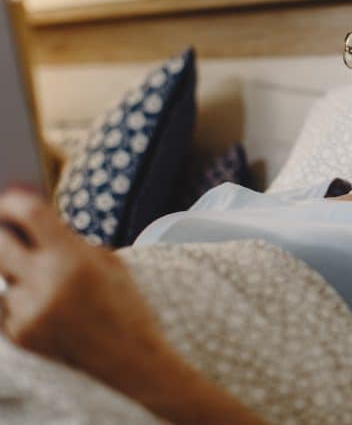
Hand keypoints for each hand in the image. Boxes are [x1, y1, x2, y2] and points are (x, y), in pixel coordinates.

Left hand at [0, 185, 166, 381]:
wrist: (130, 359)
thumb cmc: (124, 304)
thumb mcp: (107, 262)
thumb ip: (69, 241)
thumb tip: (29, 222)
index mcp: (72, 258)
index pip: (27, 214)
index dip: (12, 202)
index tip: (9, 201)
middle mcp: (45, 282)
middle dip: (2, 234)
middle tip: (11, 233)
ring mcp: (28, 311)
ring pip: (0, 277)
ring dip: (14, 273)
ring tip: (45, 281)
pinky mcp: (19, 335)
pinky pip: (5, 306)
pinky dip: (20, 301)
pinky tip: (47, 307)